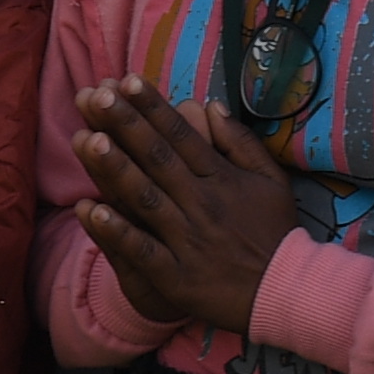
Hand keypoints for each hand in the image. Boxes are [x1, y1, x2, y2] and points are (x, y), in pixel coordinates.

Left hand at [70, 79, 310, 333]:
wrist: (284, 292)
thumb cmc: (274, 232)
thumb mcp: (270, 180)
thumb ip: (240, 141)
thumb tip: (211, 104)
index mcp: (221, 179)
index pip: (182, 136)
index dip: (153, 108)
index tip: (127, 81)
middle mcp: (201, 203)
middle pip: (157, 159)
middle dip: (126, 126)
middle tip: (97, 96)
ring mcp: (186, 239)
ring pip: (145, 198)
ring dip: (115, 169)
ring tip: (88, 140)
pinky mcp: (175, 275)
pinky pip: (141, 249)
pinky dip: (116, 231)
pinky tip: (89, 211)